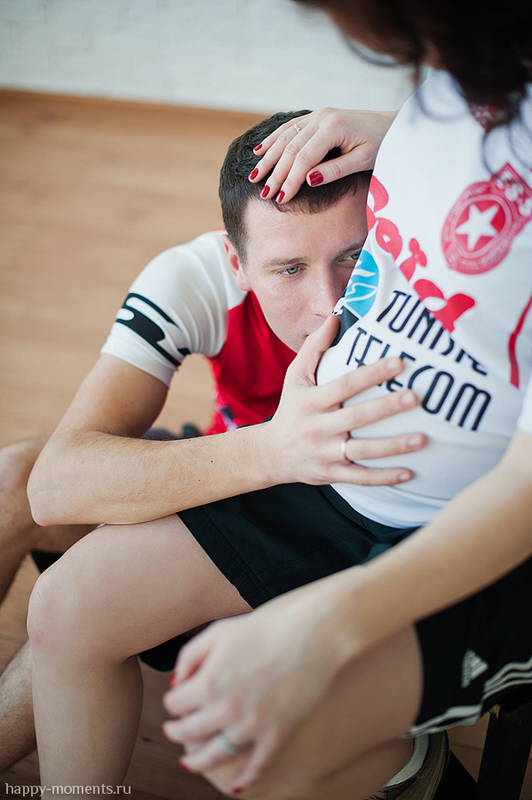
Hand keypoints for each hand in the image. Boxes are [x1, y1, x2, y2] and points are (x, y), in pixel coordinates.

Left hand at [163, 573, 357, 791]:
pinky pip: (256, 766)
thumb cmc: (267, 627)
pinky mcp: (278, 733)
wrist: (313, 634)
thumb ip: (190, 655)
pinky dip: (243, 779)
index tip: (177, 699)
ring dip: (196, 761)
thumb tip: (176, 683)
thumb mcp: (220, 631)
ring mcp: (253, 725)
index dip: (173, 701)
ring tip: (189, 761)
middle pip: (188, 732)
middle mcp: (226, 708)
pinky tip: (236, 785)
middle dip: (176, 731)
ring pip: (214, 756)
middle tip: (173, 730)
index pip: (175, 704)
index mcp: (209, 681)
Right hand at [251, 107, 396, 201]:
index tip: (281, 199)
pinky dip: (274, 140)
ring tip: (254, 176)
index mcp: (334, 128)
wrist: (392, 124)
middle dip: (275, 173)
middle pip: (290, 148)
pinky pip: (290, 127)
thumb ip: (335, 170)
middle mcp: (322, 117)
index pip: (304, 158)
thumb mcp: (362, 161)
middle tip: (263, 194)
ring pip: (285, 136)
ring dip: (269, 157)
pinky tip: (260, 150)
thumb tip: (308, 180)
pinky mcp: (318, 116)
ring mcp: (318, 114)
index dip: (290, 180)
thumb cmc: (381, 144)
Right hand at [261, 315, 424, 486]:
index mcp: (311, 400)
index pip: (345, 384)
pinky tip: (409, 473)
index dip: (372, 373)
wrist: (270, 453)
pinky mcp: (331, 474)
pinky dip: (384, 478)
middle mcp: (317, 427)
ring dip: (393, 446)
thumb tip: (335, 317)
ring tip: (422, 439)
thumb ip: (314, 348)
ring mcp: (325, 453)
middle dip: (386, 407)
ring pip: (362, 451)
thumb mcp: (295, 377)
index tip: (399, 362)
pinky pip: (360, 478)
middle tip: (415, 397)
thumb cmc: (291, 409)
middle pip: (357, 417)